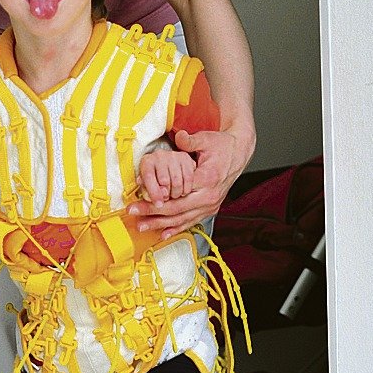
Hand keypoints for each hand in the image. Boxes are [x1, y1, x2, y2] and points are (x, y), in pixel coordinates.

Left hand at [128, 128, 251, 238]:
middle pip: (176, 210)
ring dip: (161, 224)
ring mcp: (211, 205)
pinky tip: (163, 234)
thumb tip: (178, 137)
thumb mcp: (206, 139)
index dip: (155, 199)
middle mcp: (209, 196)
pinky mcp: (210, 208)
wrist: (238, 153)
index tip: (138, 200)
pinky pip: (192, 221)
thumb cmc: (221, 146)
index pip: (176, 193)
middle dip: (152, 213)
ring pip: (182, 219)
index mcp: (207, 179)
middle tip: (133, 213)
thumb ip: (190, 141)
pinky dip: (177, 229)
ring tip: (142, 227)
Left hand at [137, 147, 195, 203]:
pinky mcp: (186, 158)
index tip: (159, 204)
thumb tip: (158, 201)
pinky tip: (182, 191)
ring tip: (173, 195)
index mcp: (146, 162)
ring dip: (176, 194)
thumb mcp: (146, 187)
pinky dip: (186, 189)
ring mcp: (173, 155)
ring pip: (177, 182)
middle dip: (166, 195)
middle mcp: (159, 155)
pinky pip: (189, 178)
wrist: (165, 165)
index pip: (149, 177)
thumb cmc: (154, 180)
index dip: (154, 193)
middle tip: (166, 199)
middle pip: (164, 181)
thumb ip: (149, 194)